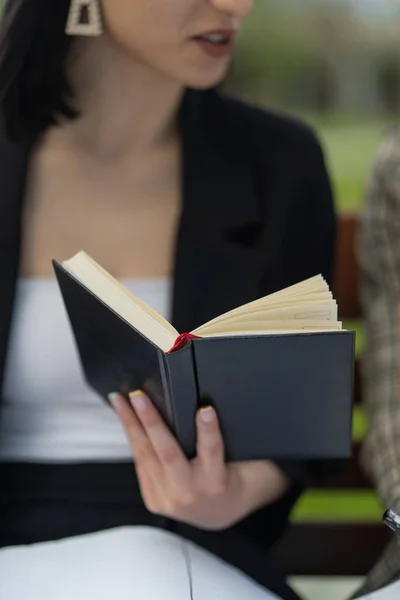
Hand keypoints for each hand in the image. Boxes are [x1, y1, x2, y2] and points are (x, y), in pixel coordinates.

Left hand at [109, 390, 288, 530]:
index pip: (213, 452)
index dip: (208, 431)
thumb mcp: (234, 460)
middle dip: (151, 422)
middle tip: (138, 396)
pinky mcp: (153, 500)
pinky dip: (133, 438)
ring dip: (130, 424)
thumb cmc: (227, 477)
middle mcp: (190, 493)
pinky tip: (125, 418)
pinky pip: (141, 463)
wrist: (217, 514)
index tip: (205, 410)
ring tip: (119, 400)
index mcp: (216, 482)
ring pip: (145, 456)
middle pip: (167, 453)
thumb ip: (223, 438)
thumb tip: (210, 405)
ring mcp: (168, 500)